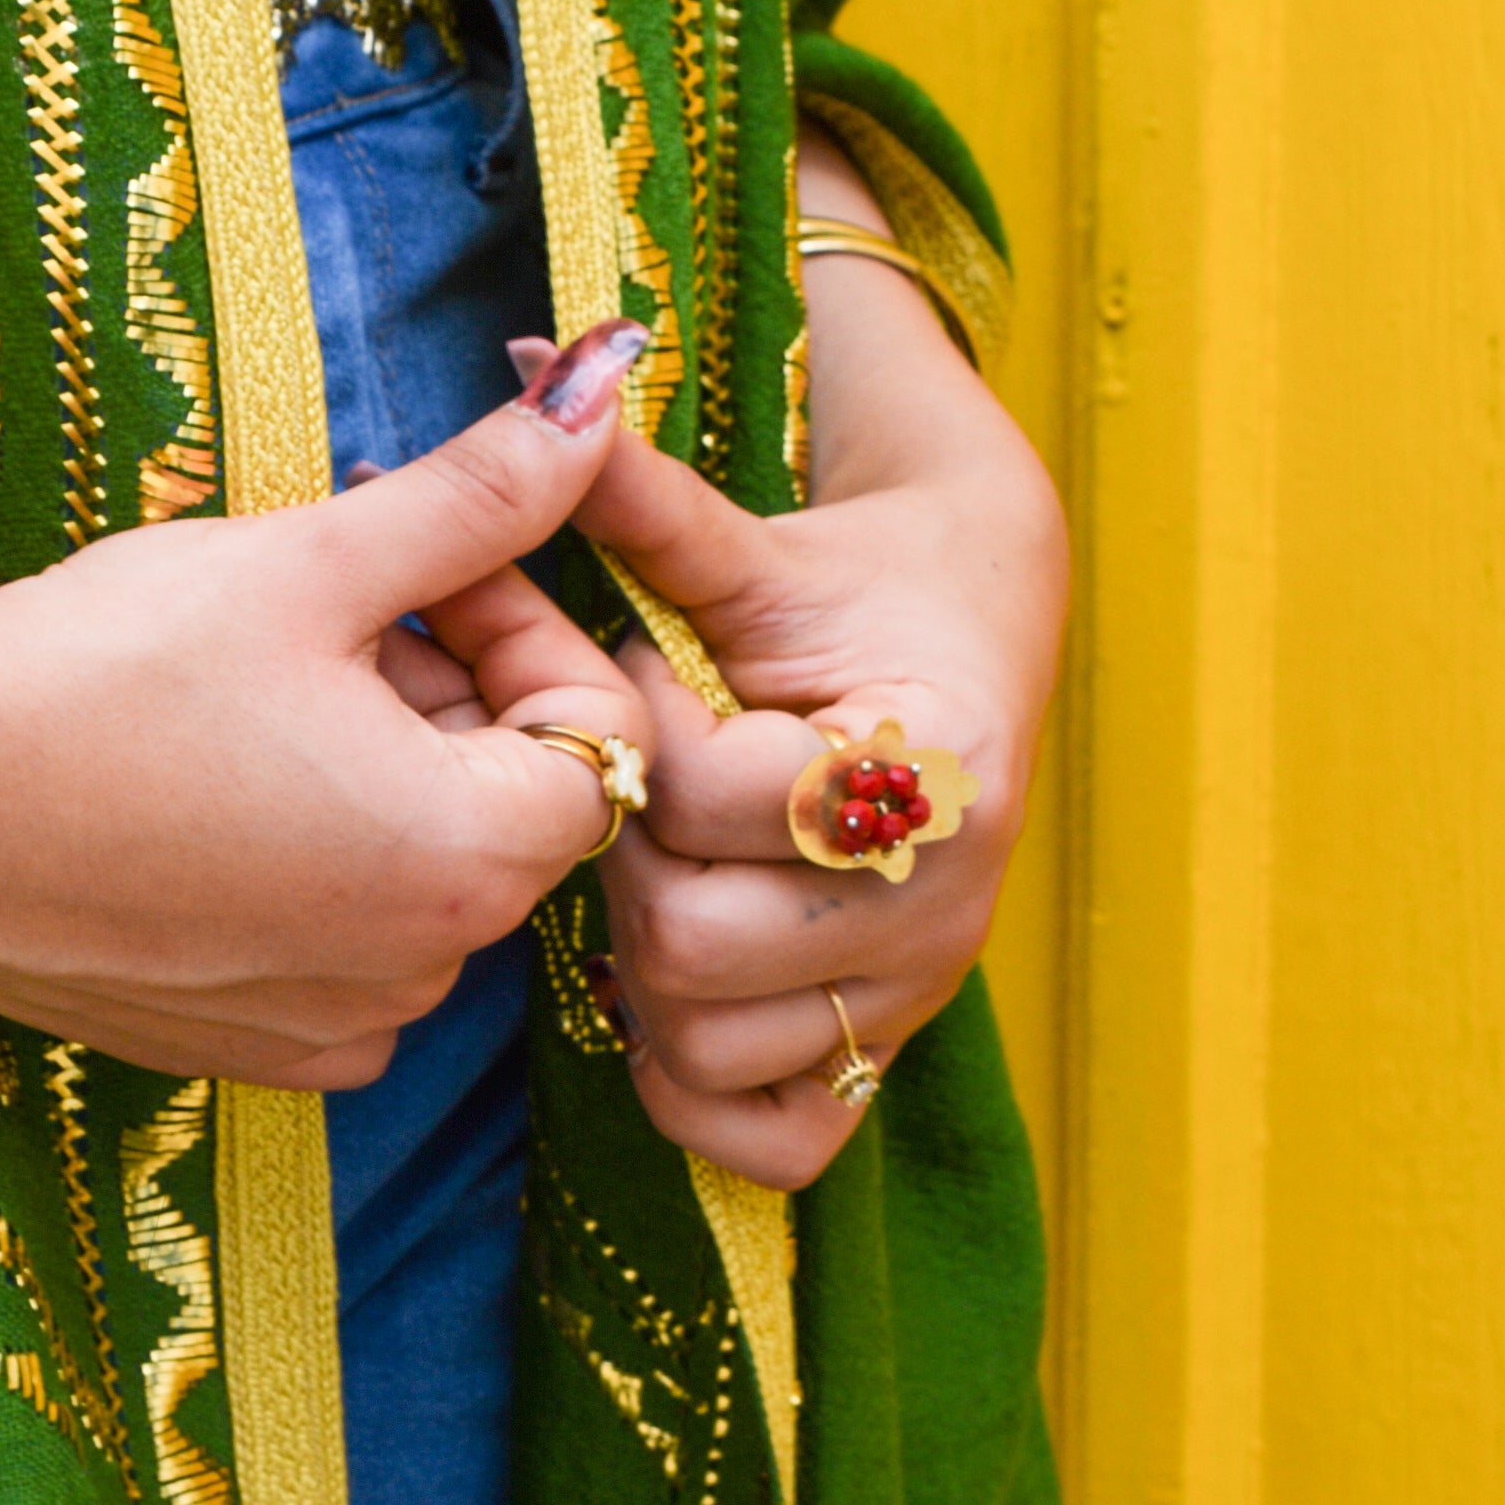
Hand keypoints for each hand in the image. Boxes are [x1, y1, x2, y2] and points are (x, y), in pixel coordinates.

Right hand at [0, 322, 660, 1090]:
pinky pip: (334, 949)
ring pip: (416, 874)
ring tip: (251, 688)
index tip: (408, 554)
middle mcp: (422, 974)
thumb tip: (609, 385)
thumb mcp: (304, 559)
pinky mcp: (240, 1055)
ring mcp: (328, 1029)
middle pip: (506, 806)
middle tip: (319, 604)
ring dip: (372, 775)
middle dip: (441, 691)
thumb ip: (479, 492)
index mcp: (470, 857)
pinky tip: (196, 788)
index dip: (512, 620)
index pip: (591, 728)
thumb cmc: (89, 673)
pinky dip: (302, 867)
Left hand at [517, 211, 1066, 1187]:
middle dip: (624, 860)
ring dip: (638, 967)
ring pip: (709, 1042)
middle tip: (631, 794)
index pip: (720, 797)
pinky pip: (769, 1144)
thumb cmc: (844, 586)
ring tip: (655, 868)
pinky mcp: (886, 1055)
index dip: (645, 743)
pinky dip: (694, 1088)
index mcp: (932, 754)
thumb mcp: (745, 541)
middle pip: (696, 940)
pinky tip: (667, 995)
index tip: (652, 685)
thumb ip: (639, 487)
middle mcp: (949, 893)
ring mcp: (922, 991)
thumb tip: (535, 361)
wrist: (969, 645)